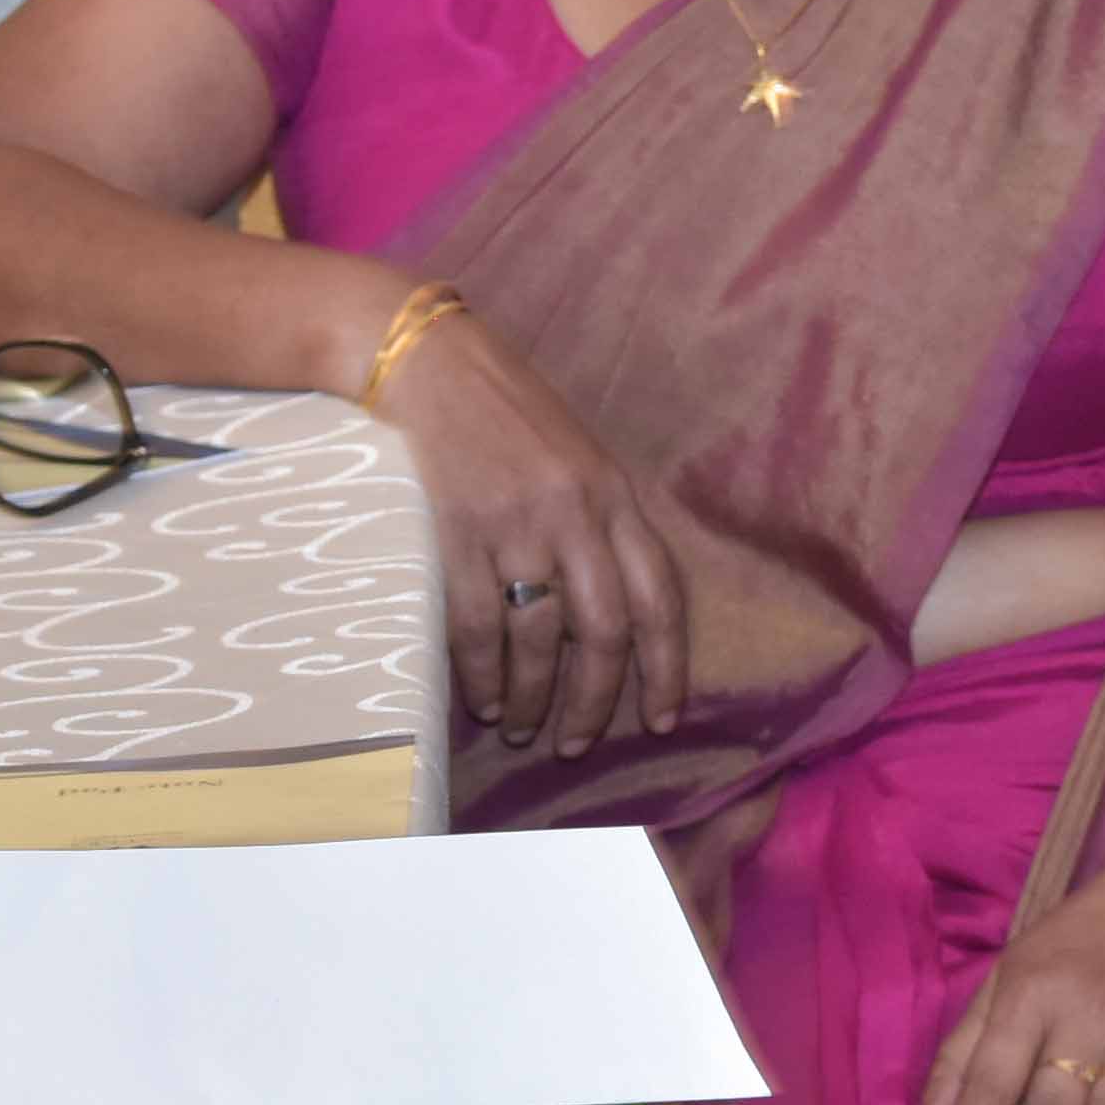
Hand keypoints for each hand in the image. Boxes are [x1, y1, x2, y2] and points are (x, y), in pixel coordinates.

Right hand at [374, 299, 687, 751]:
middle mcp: (576, 514)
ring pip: (539, 638)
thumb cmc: (511, 415)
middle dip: (596, 701)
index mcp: (616, 496)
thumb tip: (616, 618)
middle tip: (577, 742)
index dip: (668, 666)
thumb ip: (603, 527)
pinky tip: (482, 700)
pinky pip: (476, 624)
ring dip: (532, 698)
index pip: (661, 595)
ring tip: (522, 728)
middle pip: (605, 632)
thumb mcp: (580, 460)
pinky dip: (482, 673)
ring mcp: (517, 523)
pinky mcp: (458, 530)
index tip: (662, 718)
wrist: (435, 362)